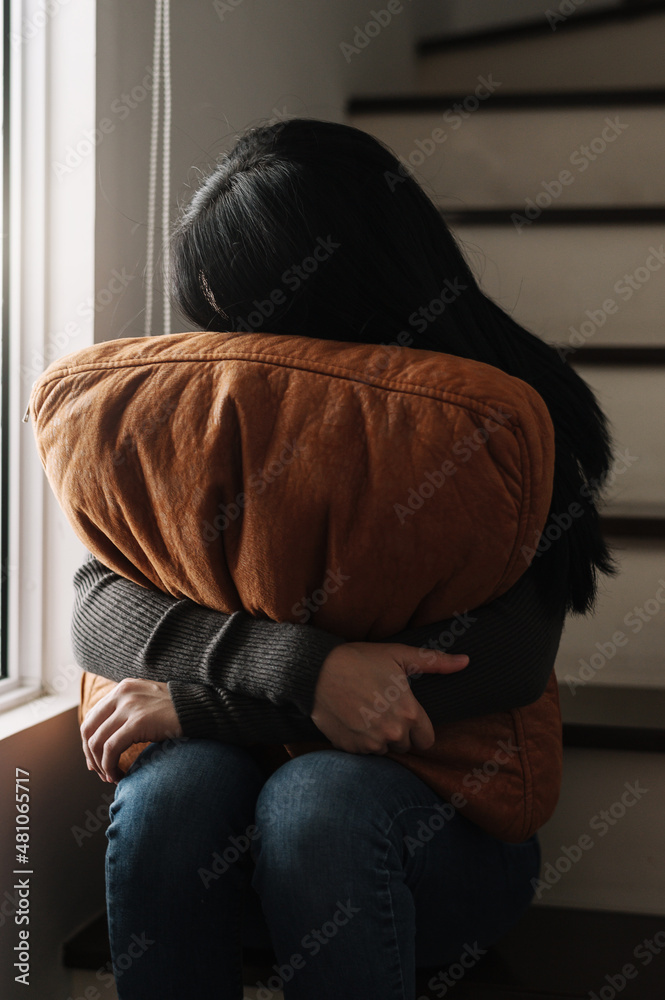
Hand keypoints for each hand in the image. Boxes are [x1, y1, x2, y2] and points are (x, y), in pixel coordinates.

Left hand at [80, 678, 182, 783]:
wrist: (202, 710)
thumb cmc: (178, 712)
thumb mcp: (148, 704)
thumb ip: (128, 712)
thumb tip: (108, 737)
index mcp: (123, 688)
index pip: (92, 717)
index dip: (89, 742)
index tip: (97, 760)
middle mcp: (122, 693)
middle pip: (88, 729)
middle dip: (90, 755)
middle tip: (99, 772)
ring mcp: (129, 706)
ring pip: (97, 741)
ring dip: (100, 764)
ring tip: (111, 776)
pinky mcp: (138, 721)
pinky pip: (111, 748)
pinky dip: (109, 766)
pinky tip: (119, 775)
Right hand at [311, 642, 467, 754]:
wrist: (316, 670)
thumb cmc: (360, 659)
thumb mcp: (400, 655)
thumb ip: (436, 662)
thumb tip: (466, 661)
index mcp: (409, 712)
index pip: (426, 740)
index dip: (418, 728)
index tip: (406, 714)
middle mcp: (392, 732)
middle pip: (405, 745)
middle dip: (398, 732)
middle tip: (382, 709)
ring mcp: (369, 743)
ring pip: (383, 749)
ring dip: (378, 737)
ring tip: (365, 712)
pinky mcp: (349, 748)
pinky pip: (362, 752)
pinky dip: (359, 740)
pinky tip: (351, 719)